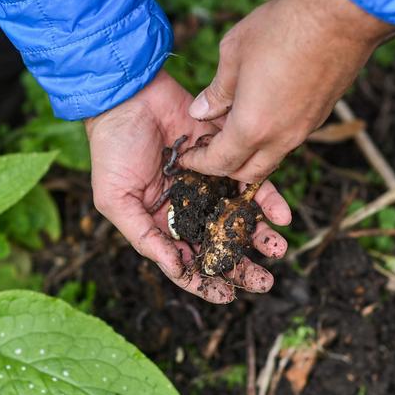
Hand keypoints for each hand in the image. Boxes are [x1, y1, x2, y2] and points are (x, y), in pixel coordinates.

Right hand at [84, 70, 291, 302]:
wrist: (129, 98)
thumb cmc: (113, 150)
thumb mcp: (116, 200)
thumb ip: (144, 237)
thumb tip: (177, 269)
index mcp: (161, 223)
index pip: (187, 261)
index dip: (206, 281)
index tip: (228, 296)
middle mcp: (188, 208)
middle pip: (218, 244)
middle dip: (242, 265)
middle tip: (264, 281)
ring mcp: (208, 184)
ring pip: (238, 217)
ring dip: (259, 236)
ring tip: (278, 249)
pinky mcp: (225, 159)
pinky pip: (250, 183)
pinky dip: (267, 200)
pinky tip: (281, 216)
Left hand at [180, 0, 394, 182]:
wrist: (342, 17)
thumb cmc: (284, 29)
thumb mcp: (234, 53)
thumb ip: (215, 91)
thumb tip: (200, 112)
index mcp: (252, 127)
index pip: (219, 163)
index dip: (199, 163)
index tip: (187, 157)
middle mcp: (280, 139)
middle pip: (247, 173)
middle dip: (224, 167)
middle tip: (209, 147)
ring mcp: (303, 131)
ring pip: (270, 159)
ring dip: (249, 154)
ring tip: (232, 128)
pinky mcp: (318, 119)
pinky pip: (287, 141)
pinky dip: (269, 140)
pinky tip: (261, 113)